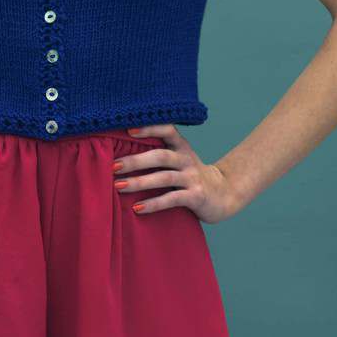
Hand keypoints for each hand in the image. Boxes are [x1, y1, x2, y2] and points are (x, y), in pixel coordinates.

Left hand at [114, 123, 240, 223]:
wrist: (223, 194)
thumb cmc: (190, 175)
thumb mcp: (179, 159)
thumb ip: (158, 154)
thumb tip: (121, 153)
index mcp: (181, 146)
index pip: (167, 130)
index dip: (149, 128)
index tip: (128, 129)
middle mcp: (187, 159)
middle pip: (160, 156)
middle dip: (135, 161)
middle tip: (113, 166)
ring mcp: (192, 178)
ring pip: (164, 178)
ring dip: (139, 182)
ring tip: (119, 186)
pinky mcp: (196, 196)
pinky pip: (172, 199)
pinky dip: (153, 203)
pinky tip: (137, 208)